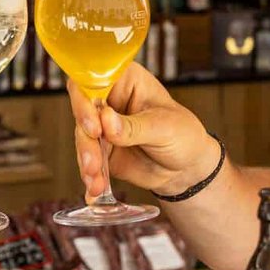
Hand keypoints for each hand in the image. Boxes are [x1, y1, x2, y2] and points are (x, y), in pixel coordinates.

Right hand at [68, 63, 218, 199]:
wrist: (187, 169)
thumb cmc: (183, 135)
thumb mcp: (164, 128)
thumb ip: (134, 127)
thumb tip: (106, 121)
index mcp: (126, 80)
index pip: (95, 79)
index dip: (86, 99)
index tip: (94, 125)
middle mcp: (110, 100)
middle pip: (82, 111)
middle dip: (86, 139)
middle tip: (94, 159)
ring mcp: (103, 126)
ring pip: (83, 138)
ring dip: (87, 161)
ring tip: (96, 180)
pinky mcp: (101, 150)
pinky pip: (88, 160)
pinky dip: (91, 176)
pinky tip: (94, 190)